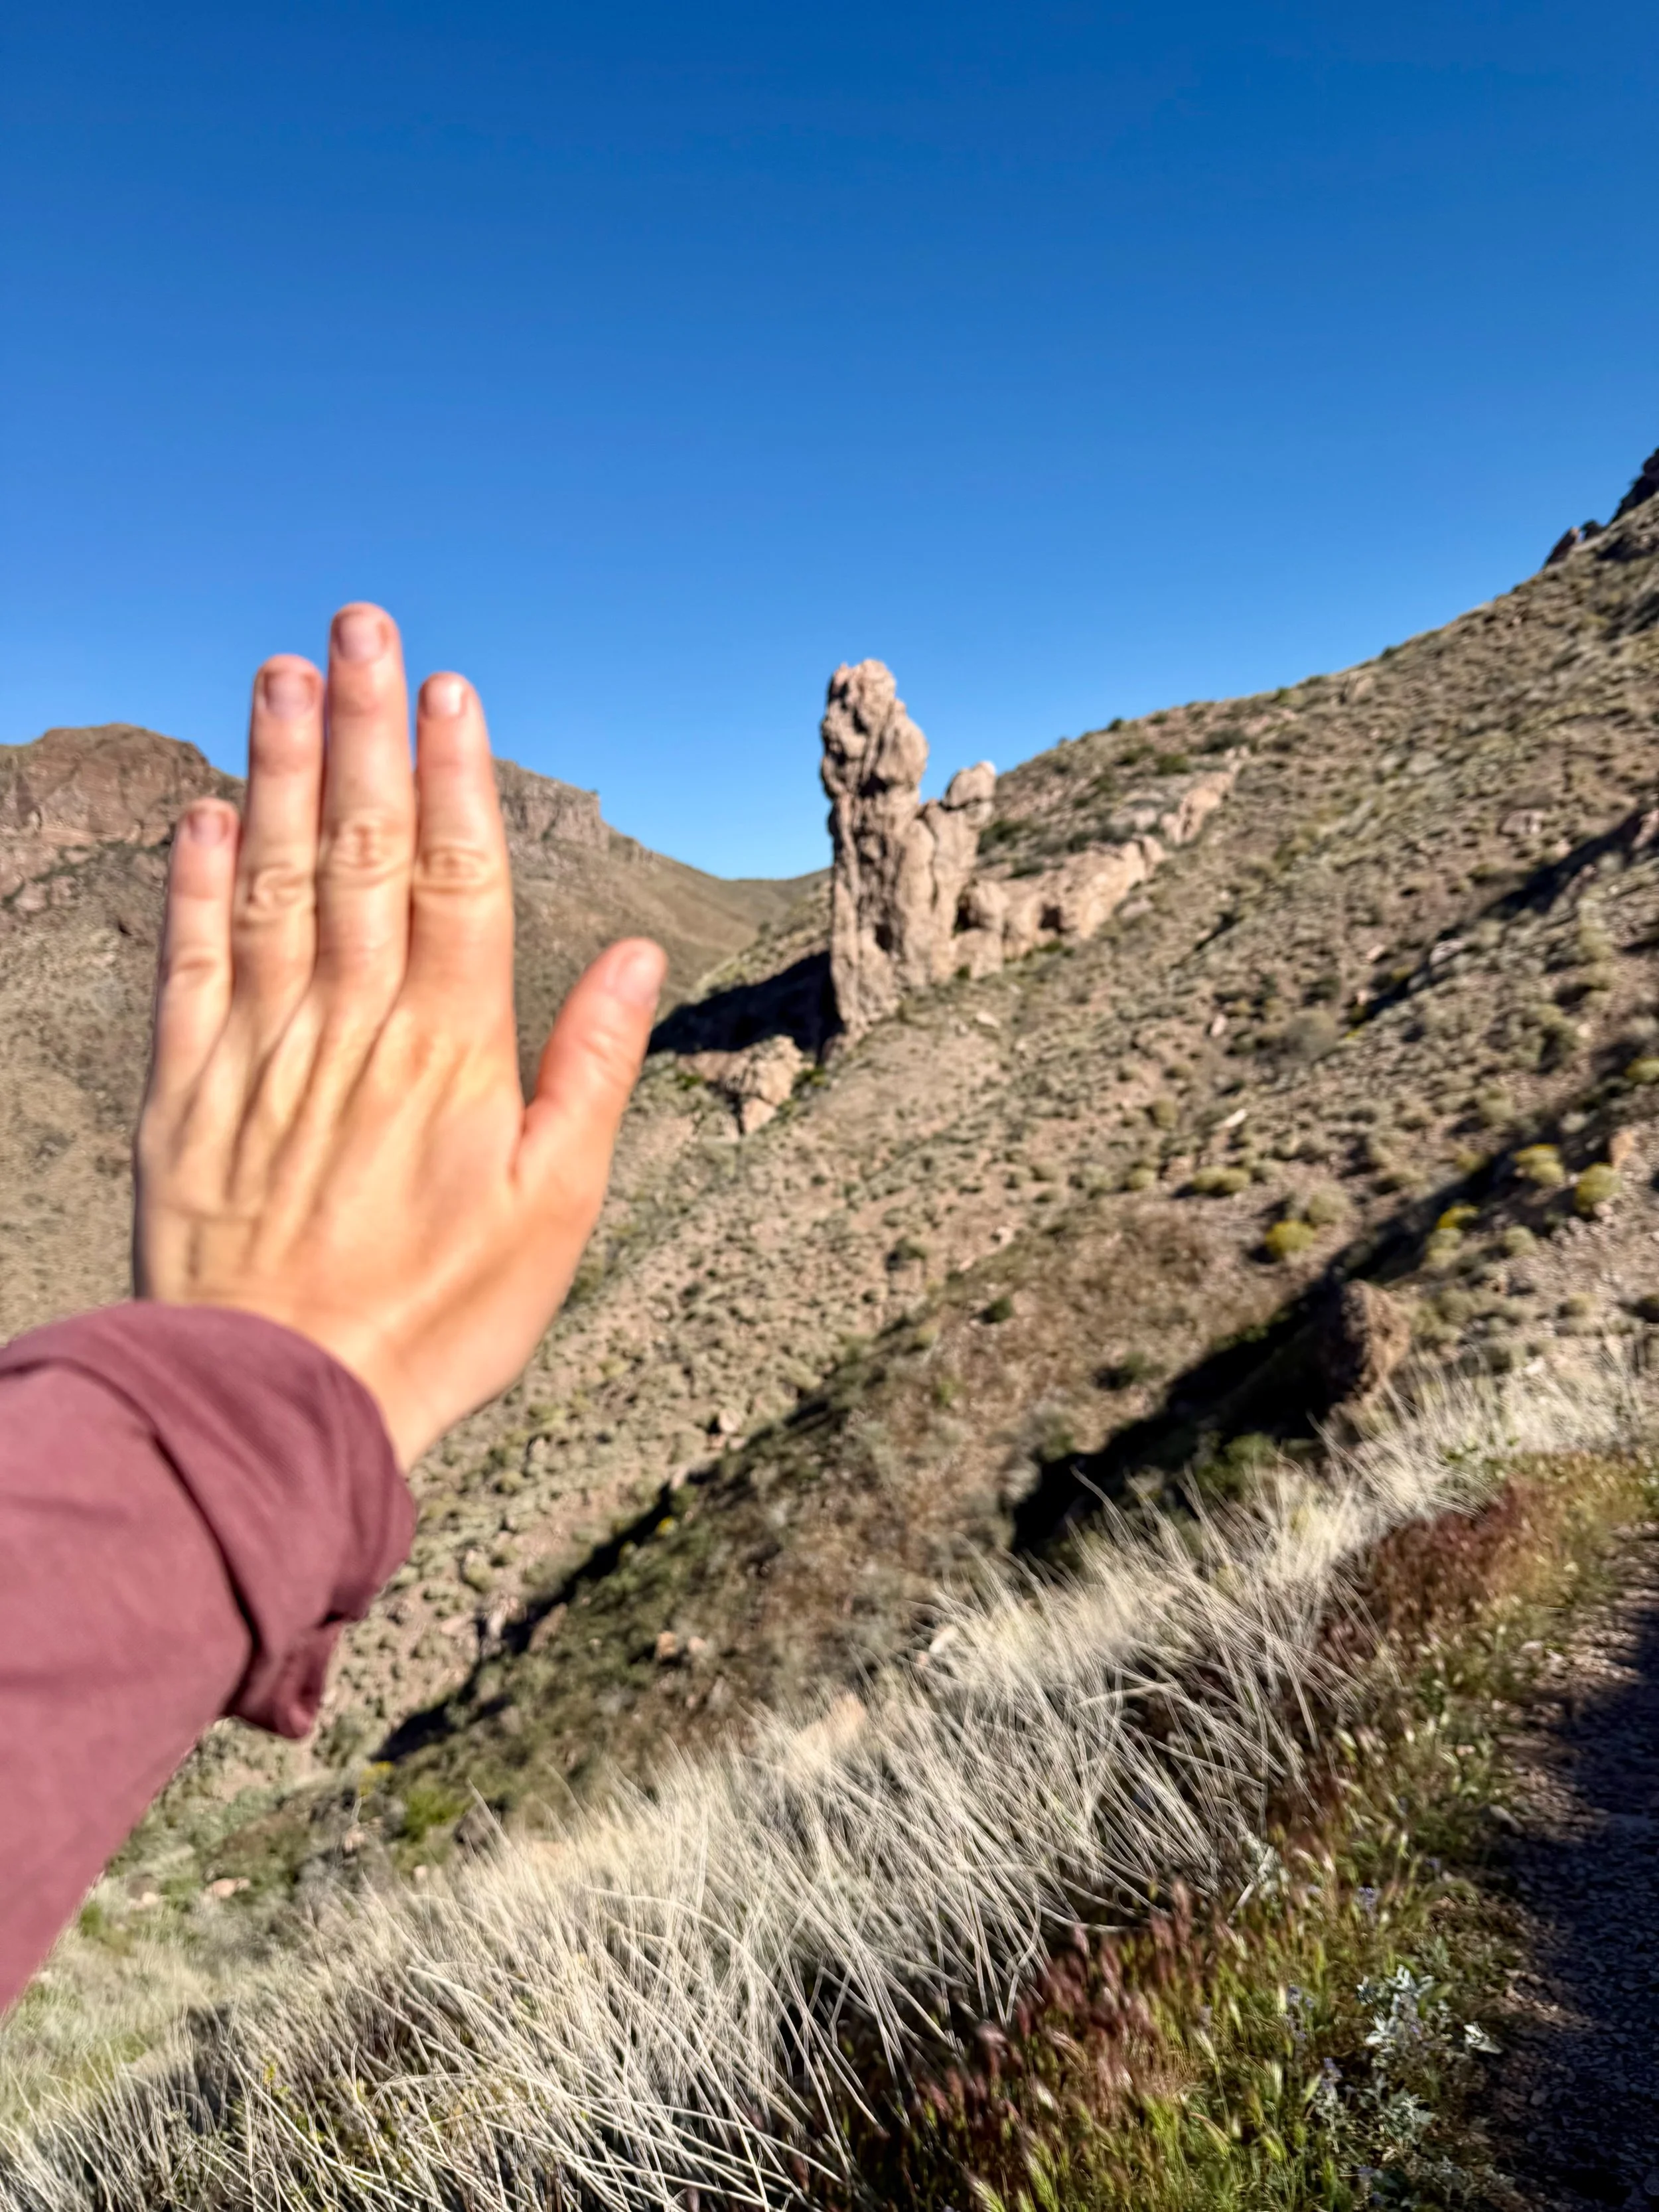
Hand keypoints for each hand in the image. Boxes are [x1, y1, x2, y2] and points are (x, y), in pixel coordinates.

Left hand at [135, 604, 665, 1468]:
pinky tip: (203, 812)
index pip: (456, 877)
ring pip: (270, 881)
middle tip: (356, 624)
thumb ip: (587, 1073)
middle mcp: (352, 1027)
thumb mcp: (555, 1211)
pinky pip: (187, 964)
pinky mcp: (183, 1092)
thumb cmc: (440, 1318)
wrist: (279, 1403)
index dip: (454, 776)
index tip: (448, 686)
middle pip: (361, 849)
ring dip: (279, 772)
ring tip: (279, 674)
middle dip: (363, 729)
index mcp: (450, 1050)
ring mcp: (259, 1051)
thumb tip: (629, 955)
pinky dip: (192, 884)